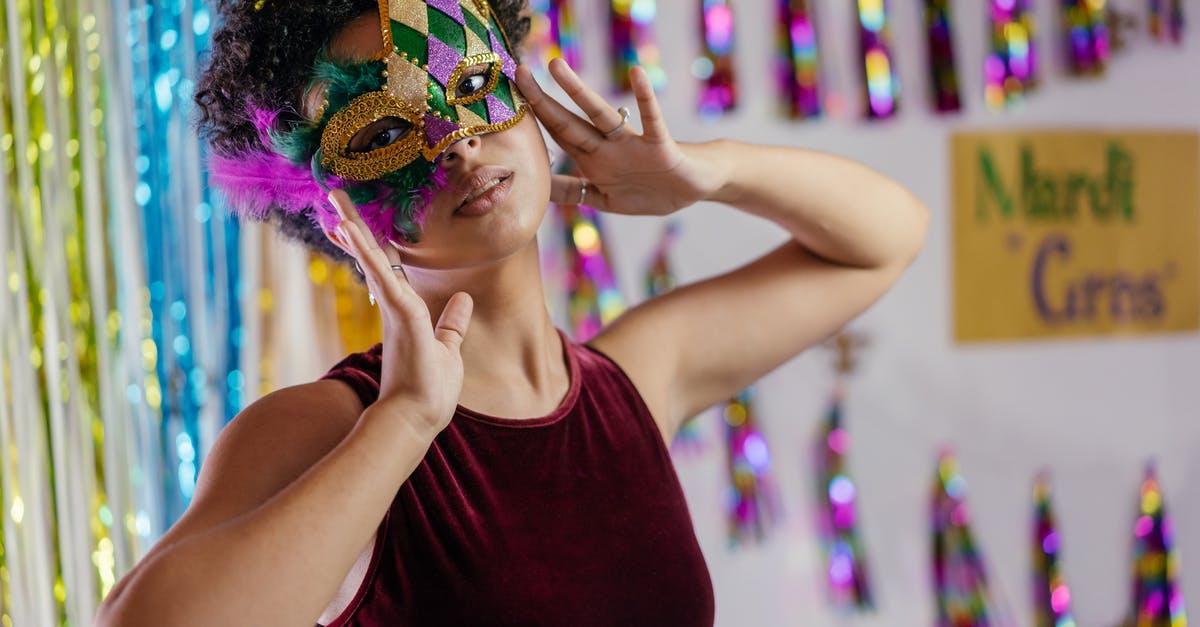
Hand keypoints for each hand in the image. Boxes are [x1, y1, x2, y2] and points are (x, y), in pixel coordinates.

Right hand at [326, 190, 472, 437]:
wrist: (416, 419)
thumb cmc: (429, 390)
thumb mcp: (448, 348)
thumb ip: (452, 323)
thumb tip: (463, 299)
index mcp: (403, 311)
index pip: (384, 269)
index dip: (370, 245)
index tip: (353, 225)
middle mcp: (392, 306)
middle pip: (370, 257)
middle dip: (353, 227)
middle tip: (334, 198)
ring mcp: (393, 309)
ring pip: (370, 258)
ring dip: (353, 227)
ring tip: (335, 198)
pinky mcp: (399, 313)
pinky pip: (381, 274)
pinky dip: (366, 251)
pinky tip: (348, 227)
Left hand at [514, 59, 728, 215]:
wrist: (694, 187)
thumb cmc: (650, 189)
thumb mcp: (606, 199)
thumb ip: (574, 192)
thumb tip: (540, 191)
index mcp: (593, 160)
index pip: (556, 136)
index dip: (533, 120)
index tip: (509, 99)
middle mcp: (608, 147)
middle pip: (569, 122)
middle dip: (542, 101)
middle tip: (519, 73)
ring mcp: (632, 144)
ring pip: (600, 114)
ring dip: (578, 91)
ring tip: (556, 67)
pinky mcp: (659, 146)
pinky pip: (652, 120)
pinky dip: (645, 98)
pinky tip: (636, 75)